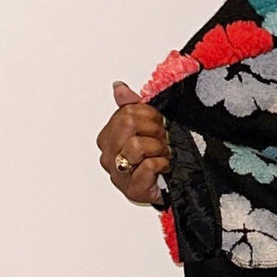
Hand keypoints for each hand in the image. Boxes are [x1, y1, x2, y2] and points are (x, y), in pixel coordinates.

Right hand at [97, 81, 170, 204]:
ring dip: (158, 148)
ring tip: (163, 154)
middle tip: (162, 139)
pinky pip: (148, 166)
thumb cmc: (155, 157)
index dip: (149, 116)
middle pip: (128, 125)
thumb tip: (118, 87)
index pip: (126, 113)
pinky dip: (161, 163)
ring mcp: (118, 174)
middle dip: (153, 130)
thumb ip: (131, 106)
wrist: (169, 186)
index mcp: (108, 138)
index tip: (158, 125)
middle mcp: (109, 156)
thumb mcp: (147, 126)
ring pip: (136, 145)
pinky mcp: (132, 189)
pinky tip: (163, 167)